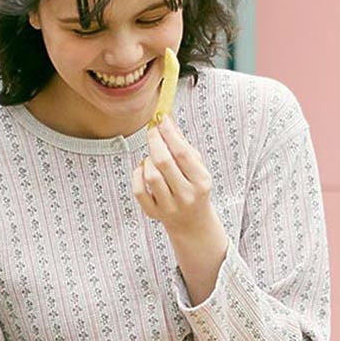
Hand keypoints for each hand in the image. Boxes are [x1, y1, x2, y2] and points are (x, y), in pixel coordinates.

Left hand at [131, 116, 216, 240]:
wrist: (192, 221)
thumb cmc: (193, 187)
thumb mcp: (196, 166)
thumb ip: (182, 144)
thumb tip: (167, 120)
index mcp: (201, 181)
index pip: (182, 153)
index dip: (169, 133)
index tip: (161, 119)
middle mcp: (186, 195)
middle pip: (164, 162)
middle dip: (155, 141)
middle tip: (152, 131)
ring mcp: (169, 206)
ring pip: (150, 175)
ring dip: (148, 160)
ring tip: (153, 157)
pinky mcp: (153, 213)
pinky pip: (138, 190)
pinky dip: (137, 174)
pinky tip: (143, 170)